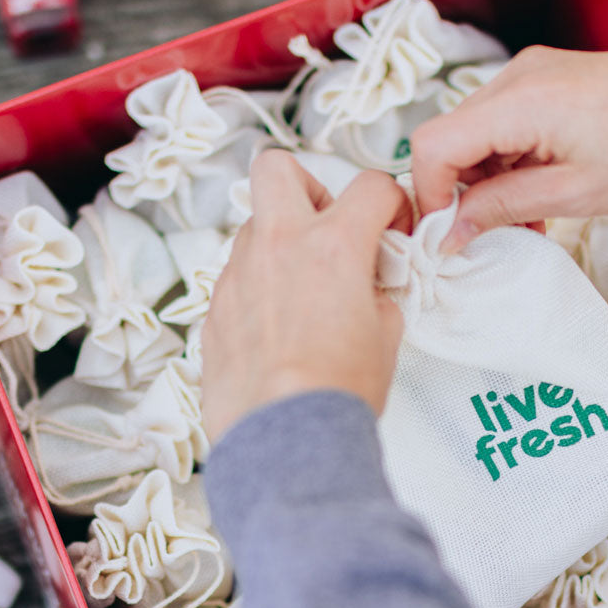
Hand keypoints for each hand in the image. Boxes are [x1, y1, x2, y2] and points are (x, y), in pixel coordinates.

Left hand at [202, 152, 411, 444]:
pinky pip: (237, 279)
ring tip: (302, 292)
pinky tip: (276, 330)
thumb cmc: (337, 391)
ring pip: (253, 228)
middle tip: (325, 227)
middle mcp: (278, 246)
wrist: (284, 437)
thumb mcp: (385, 336)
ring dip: (279, 244)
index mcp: (333, 245)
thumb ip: (377, 294)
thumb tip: (369, 289)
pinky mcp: (214, 309)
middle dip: (306, 186)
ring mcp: (238, 275)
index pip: (370, 187)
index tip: (392, 228)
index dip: (391, 203)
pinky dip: (258, 290)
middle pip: (277, 169)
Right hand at [410, 46, 607, 250]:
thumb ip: (499, 209)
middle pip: (452, 138)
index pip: (433, 144)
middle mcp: (518, 75)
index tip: (447, 231)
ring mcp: (532, 72)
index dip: (430, 193)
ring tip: (526, 216)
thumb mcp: (569, 195)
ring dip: (487, 179)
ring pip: (475, 134)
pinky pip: (504, 123)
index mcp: (520, 100)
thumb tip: (449, 232)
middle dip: (462, 190)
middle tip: (493, 231)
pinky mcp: (547, 78)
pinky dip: (508, 161)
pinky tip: (536, 191)